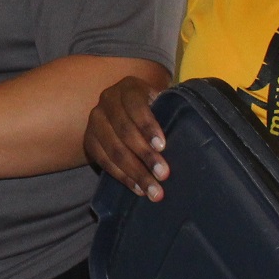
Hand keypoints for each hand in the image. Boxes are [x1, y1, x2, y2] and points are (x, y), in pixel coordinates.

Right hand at [85, 76, 169, 198]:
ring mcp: (95, 121)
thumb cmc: (152, 108)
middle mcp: (107, 101)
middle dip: (145, 155)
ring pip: (113, 150)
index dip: (148, 126)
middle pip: (124, 131)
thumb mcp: (160, 102)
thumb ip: (169, 112)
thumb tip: (189, 134)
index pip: (136, 106)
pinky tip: (138, 188)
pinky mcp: (89, 140)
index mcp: (128, 88)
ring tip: (153, 190)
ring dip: (135, 173)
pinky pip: (104, 161)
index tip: (162, 146)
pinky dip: (122, 177)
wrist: (124, 110)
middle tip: (163, 175)